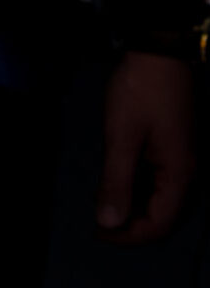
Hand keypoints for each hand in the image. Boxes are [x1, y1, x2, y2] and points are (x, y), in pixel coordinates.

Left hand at [95, 49, 197, 242]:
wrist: (160, 52)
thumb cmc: (141, 91)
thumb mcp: (121, 136)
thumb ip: (116, 180)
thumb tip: (109, 222)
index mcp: (180, 176)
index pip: (159, 224)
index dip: (129, 236)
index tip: (100, 235)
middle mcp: (188, 173)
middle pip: (163, 215)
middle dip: (131, 223)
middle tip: (99, 221)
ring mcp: (183, 159)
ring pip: (161, 197)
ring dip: (133, 203)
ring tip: (102, 200)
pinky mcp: (175, 146)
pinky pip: (159, 178)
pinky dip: (138, 184)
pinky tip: (116, 178)